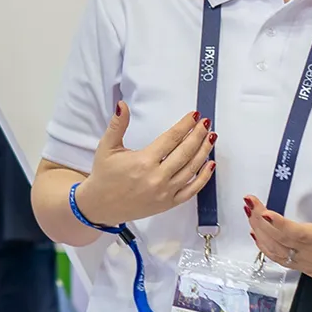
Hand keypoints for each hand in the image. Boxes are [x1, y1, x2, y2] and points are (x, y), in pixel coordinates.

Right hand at [76, 103, 216, 225]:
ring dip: (204, 152)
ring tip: (210, 137)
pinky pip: (191, 191)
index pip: (171, 139)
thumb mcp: (107, 147)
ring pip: (191, 169)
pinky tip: (210, 164)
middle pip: (185, 152)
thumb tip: (123, 105)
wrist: (100, 206)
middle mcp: (157, 177)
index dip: (185, 125)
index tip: (194, 115)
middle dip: (198, 135)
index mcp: (143, 161)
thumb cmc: (104, 175)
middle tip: (206, 122)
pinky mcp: (168, 203)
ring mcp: (164, 192)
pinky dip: (203, 178)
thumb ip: (117, 125)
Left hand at [246, 170, 311, 297]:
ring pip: (275, 250)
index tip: (265, 212)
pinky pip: (280, 259)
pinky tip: (257, 236)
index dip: (279, 224)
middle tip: (249, 202)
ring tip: (249, 213)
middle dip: (260, 220)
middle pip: (279, 239)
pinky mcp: (305, 269)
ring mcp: (306, 262)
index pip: (298, 233)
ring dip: (260, 232)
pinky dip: (265, 247)